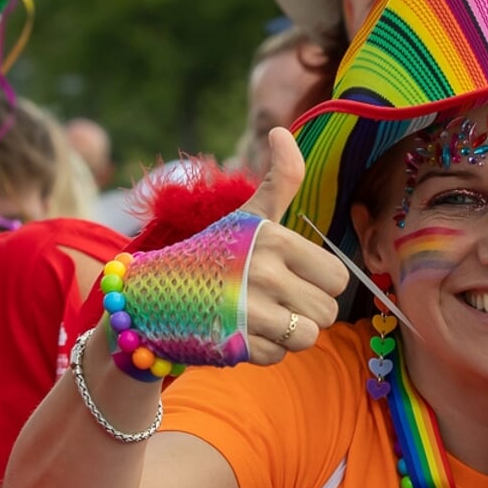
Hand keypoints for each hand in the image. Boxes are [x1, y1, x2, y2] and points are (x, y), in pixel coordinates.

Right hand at [232, 128, 351, 361]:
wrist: (150, 297)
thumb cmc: (209, 254)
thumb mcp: (246, 217)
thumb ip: (278, 181)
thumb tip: (280, 130)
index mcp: (273, 240)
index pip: (337, 277)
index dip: (319, 282)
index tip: (293, 276)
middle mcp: (263, 274)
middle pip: (327, 312)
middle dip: (305, 311)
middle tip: (273, 299)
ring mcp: (248, 312)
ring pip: (307, 337)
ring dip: (288, 333)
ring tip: (260, 316)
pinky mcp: (235, 345)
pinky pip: (279, 357)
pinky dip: (263, 351)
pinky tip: (240, 332)